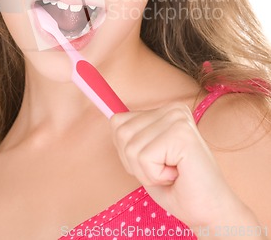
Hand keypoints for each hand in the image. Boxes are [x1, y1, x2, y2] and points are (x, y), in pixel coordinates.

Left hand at [110, 103, 252, 230]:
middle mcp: (173, 108)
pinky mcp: (181, 133)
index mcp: (165, 110)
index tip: (153, 162)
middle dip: (135, 162)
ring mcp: (178, 118)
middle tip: (164, 171)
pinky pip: (144, 157)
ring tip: (171, 173)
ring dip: (146, 171)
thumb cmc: (177, 188)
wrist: (211, 212)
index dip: (127, 152)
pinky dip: (154, 175)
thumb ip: (129, 135)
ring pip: (131, 147)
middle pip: (121, 133)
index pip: (118, 122)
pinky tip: (177, 174)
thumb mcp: (144, 157)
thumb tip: (111, 117)